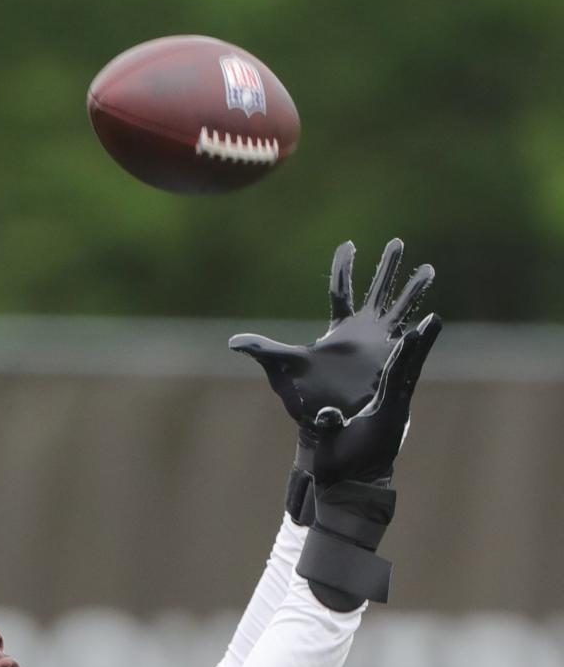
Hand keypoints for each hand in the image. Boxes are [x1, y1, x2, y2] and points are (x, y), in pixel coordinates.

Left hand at [230, 238, 435, 452]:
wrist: (326, 425)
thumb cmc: (304, 399)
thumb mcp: (283, 369)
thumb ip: (262, 350)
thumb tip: (233, 341)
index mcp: (339, 329)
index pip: (341, 289)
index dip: (344, 267)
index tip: (349, 244)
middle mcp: (362, 332)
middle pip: (377, 290)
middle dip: (387, 266)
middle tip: (398, 242)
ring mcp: (381, 345)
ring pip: (400, 308)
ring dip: (414, 289)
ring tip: (429, 267)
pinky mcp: (392, 361)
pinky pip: (409, 337)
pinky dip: (421, 325)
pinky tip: (433, 315)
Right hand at [312, 312, 441, 484]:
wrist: (351, 489)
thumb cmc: (338, 468)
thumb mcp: (329, 449)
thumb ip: (329, 429)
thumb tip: (327, 414)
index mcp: (382, 416)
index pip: (393, 379)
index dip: (401, 355)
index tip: (411, 333)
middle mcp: (396, 412)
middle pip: (409, 371)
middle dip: (421, 344)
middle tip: (433, 319)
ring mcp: (397, 414)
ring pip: (409, 375)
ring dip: (417, 351)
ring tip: (428, 326)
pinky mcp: (393, 416)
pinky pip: (402, 384)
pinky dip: (406, 365)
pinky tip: (410, 353)